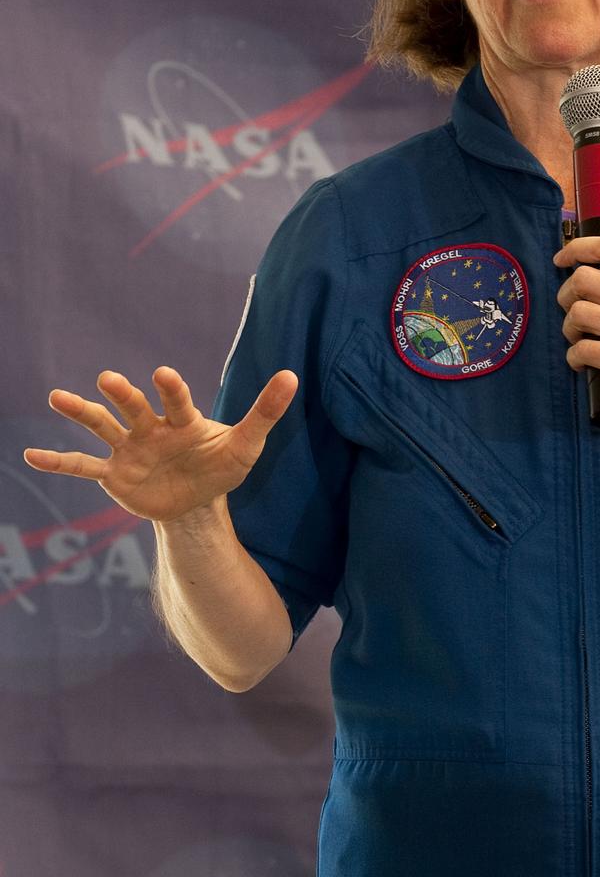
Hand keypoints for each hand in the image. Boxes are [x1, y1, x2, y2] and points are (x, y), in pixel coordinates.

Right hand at [23, 366, 297, 522]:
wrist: (197, 501)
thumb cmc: (222, 465)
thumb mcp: (247, 444)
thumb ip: (265, 412)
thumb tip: (293, 375)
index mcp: (183, 420)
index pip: (176, 401)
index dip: (171, 389)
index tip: (162, 375)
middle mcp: (151, 428)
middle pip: (134, 408)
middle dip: (122, 395)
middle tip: (107, 380)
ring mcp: (130, 450)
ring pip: (103, 427)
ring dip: (81, 412)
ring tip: (57, 397)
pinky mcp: (115, 475)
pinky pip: (84, 466)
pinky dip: (59, 462)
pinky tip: (30, 456)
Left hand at [553, 236, 599, 433]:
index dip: (577, 248)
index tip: (562, 258)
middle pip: (582, 279)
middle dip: (566, 294)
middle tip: (570, 310)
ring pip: (577, 313)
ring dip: (569, 329)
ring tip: (580, 339)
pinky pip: (583, 350)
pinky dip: (575, 358)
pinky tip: (583, 362)